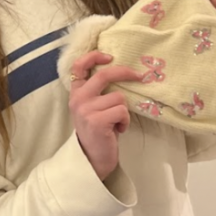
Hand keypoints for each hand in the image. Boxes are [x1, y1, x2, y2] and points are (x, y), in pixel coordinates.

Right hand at [68, 51, 141, 180]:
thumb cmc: (98, 133)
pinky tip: (118, 130)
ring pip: (118, 97)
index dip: (94, 57)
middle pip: (104, 75)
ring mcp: (86, 109)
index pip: (78, 66)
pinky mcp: (97, 121)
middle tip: (139, 76)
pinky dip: (125, 121)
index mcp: (76, 93)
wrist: (92, 159)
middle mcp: (78, 99)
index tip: (110, 56)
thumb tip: (122, 73)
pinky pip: (121, 111)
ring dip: (124, 110)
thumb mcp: (92, 108)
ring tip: (118, 123)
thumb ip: (98, 92)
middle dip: (125, 73)